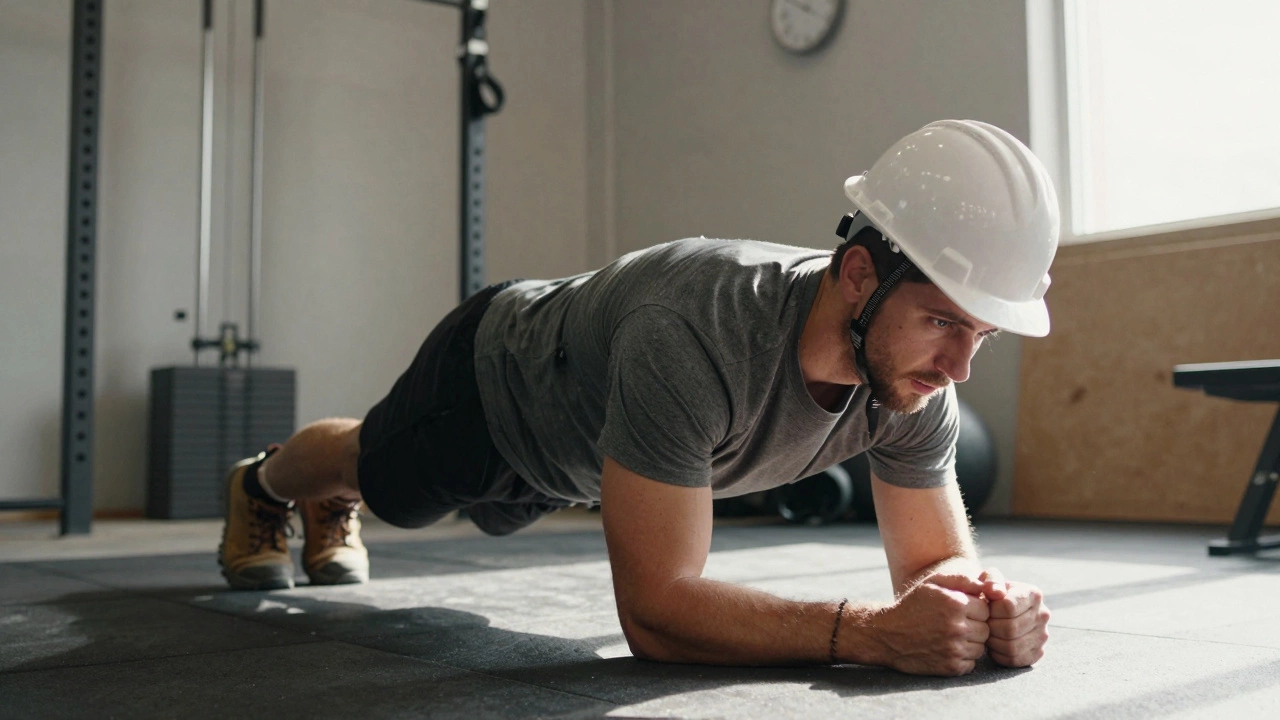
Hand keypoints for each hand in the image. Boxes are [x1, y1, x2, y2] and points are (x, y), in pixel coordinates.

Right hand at [871, 574, 990, 675]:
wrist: (886, 635)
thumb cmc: (912, 605)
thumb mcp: (932, 583)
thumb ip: (961, 579)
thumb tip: (986, 585)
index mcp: (955, 604)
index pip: (986, 609)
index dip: (974, 610)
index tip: (960, 611)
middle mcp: (957, 627)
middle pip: (986, 630)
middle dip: (974, 627)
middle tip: (954, 625)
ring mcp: (954, 649)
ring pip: (980, 648)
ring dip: (969, 643)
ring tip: (949, 637)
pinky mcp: (951, 667)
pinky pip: (971, 663)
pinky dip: (962, 658)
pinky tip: (946, 649)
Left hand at [979, 568, 1049, 667]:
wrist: (998, 609)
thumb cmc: (991, 593)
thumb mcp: (989, 579)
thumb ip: (991, 580)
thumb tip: (995, 592)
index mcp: (1033, 594)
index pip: (1008, 607)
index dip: (990, 610)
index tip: (985, 608)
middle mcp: (1043, 615)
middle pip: (1010, 629)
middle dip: (991, 627)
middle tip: (983, 624)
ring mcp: (1042, 635)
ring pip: (1012, 647)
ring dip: (993, 642)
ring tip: (988, 633)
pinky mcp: (1038, 652)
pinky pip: (1015, 660)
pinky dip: (999, 655)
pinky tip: (994, 644)